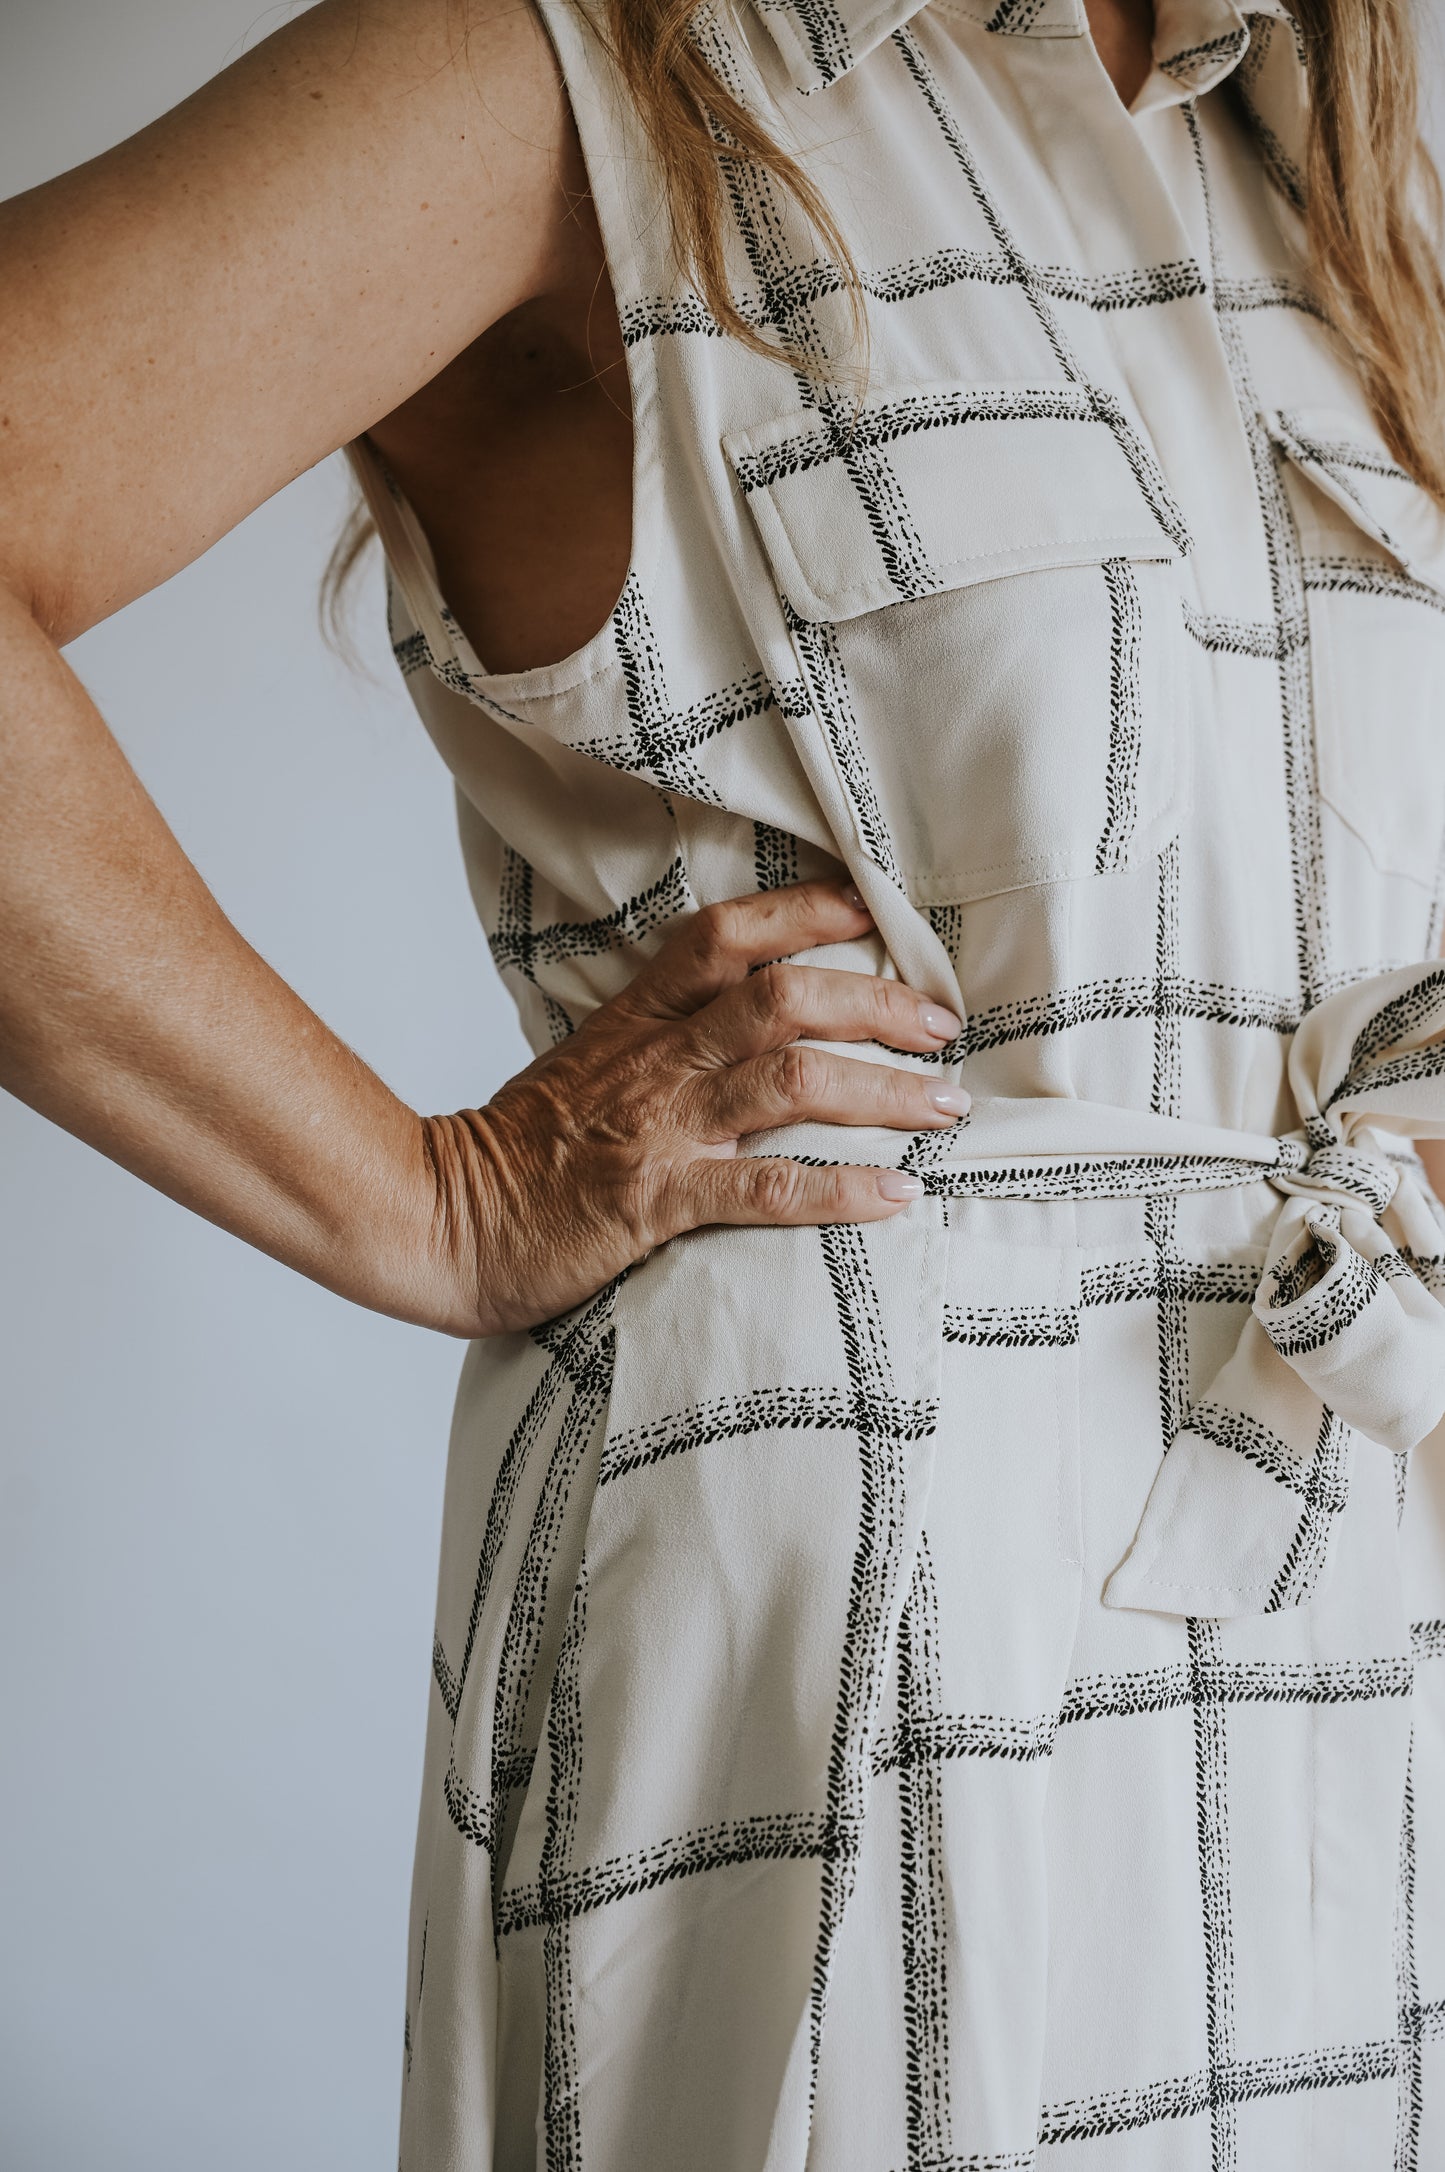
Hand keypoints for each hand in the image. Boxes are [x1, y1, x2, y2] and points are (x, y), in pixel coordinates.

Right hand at [418, 880, 967, 1335]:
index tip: (871, 911)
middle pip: (783, 998)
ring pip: (792, 1080)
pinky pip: (767, 1188)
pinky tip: (896, 1195)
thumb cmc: (517, 1156)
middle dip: (876, 1003)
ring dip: (884, 1090)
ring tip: (945, 1105)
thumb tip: (737, 1032)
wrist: (439, 1221)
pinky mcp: (656, 1203)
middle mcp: (656, 1063)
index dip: (804, 913)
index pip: (725, 937)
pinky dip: (842, 1189)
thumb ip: (654, 1042)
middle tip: (940, 1024)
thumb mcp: (582, 1069)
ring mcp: (659, 1130)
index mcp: (634, 1021)